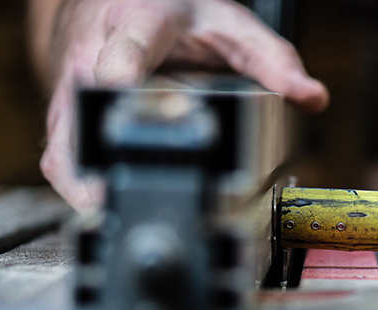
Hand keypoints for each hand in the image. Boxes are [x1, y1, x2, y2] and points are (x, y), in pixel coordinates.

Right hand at [39, 0, 328, 213]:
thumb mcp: (231, 26)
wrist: (117, 7)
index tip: (123, 92)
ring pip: (66, 144)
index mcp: (135, 26)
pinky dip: (83, 190)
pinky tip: (109, 215)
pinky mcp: (65, 121)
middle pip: (86, 110)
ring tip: (124, 220)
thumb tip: (313, 98)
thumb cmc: (176, 18)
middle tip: (134, 192)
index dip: (122, 72)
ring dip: (89, 185)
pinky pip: (64, 160)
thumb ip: (273, 61)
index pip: (125, 50)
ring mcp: (72, 93)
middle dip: (110, 150)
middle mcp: (92, 58)